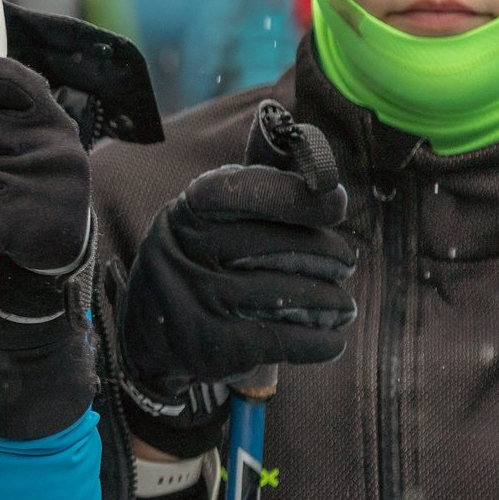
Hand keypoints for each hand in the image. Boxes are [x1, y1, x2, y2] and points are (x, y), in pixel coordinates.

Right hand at [121, 163, 357, 398]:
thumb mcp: (212, 221)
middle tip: (346, 263)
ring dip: (329, 300)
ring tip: (343, 306)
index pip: (239, 191)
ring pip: (282, 293)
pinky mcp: (210, 345)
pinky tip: (332, 341)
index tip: (338, 204)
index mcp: (184, 213)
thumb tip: (305, 154)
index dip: (292, 195)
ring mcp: (193, 301)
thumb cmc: (202, 264)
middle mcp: (181, 253)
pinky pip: (282, 339)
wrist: (153, 337)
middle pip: (271, 245)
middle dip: (324, 253)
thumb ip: (256, 187)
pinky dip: (318, 342)